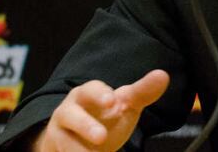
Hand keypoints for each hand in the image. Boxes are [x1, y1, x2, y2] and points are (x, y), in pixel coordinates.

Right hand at [32, 69, 169, 151]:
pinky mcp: (54, 150)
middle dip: (84, 126)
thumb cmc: (107, 116)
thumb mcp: (126, 104)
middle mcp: (68, 111)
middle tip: (102, 137)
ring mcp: (58, 133)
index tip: (112, 102)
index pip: (91, 90)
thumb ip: (143, 92)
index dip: (100, 94)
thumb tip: (163, 75)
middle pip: (70, 115)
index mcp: (86, 94)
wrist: (83, 141)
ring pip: (62, 141)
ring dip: (77, 150)